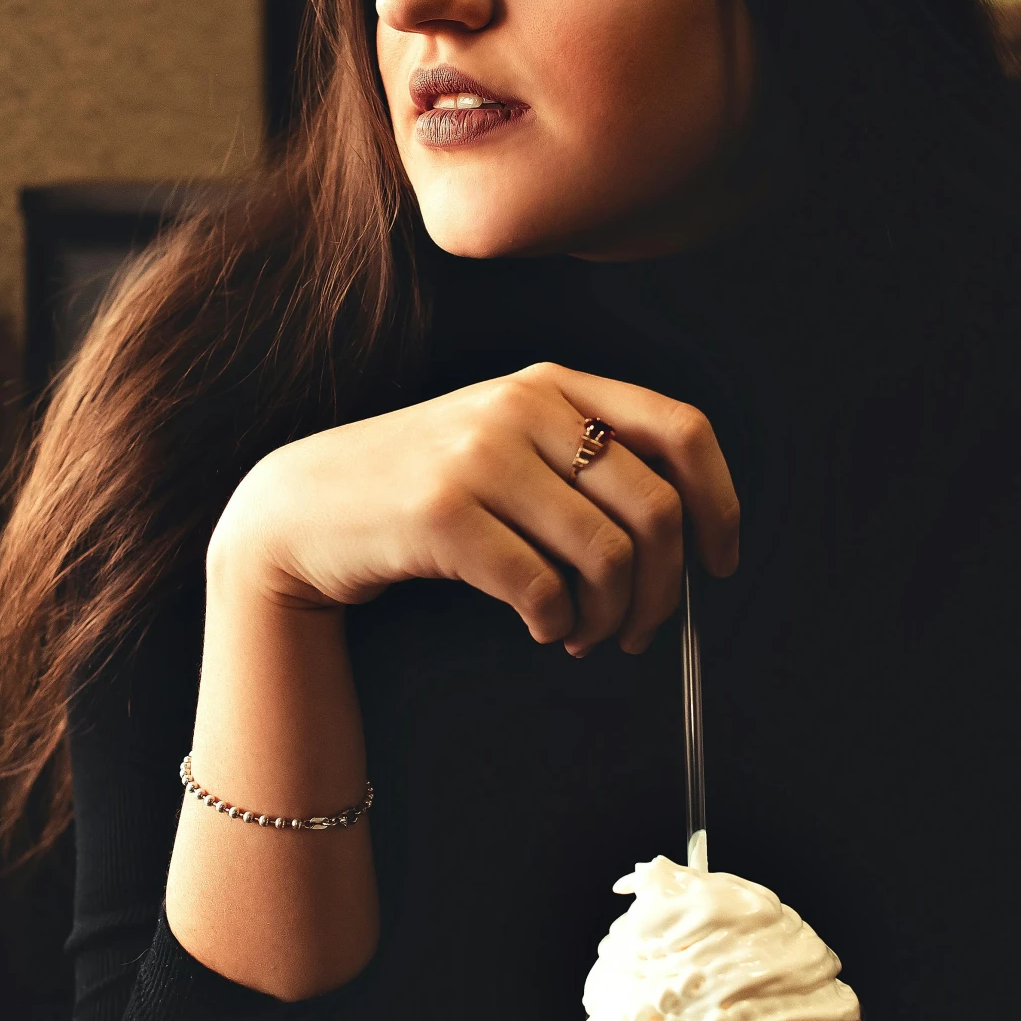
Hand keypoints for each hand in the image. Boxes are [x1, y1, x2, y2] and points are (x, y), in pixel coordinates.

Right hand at [213, 362, 737, 655]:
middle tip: (636, 631)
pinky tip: (540, 629)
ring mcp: (481, 457)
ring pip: (606, 557)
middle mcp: (522, 407)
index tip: (719, 563)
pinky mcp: (444, 514)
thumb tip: (683, 534)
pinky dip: (556, 626)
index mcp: (551, 384)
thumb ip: (579, 460)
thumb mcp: (502, 443)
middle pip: (655, 509)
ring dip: (608, 619)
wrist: (300, 511)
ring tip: (580, 635)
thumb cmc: (417, 491)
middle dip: (662, 590)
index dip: (720, 503)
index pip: (681, 430)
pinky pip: (543, 589)